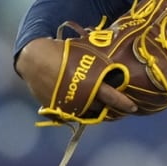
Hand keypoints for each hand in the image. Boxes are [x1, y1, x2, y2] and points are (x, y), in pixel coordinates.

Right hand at [16, 37, 136, 114]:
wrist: (33, 58)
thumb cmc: (63, 52)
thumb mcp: (84, 54)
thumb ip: (99, 65)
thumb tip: (117, 69)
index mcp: (85, 81)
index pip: (109, 95)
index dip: (122, 102)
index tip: (133, 107)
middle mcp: (76, 96)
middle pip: (98, 107)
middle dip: (109, 108)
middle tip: (119, 106)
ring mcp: (65, 105)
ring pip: (86, 113)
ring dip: (95, 110)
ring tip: (104, 106)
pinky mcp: (55, 109)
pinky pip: (73, 113)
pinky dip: (81, 111)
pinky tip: (86, 105)